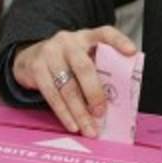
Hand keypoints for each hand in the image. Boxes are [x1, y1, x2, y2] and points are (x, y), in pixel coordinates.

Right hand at [12, 27, 136, 137]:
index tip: (131, 52)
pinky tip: (73, 125)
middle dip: (94, 93)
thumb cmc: (66, 62)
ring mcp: (50, 54)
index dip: (119, 41)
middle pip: (83, 68)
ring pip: (67, 87)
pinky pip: (52, 95)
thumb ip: (99, 69)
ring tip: (90, 129)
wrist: (30, 58)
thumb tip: (117, 100)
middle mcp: (68, 42)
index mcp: (86, 37)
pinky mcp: (36, 68)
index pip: (105, 33)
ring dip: (80, 112)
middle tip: (102, 113)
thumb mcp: (83, 57)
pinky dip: (64, 113)